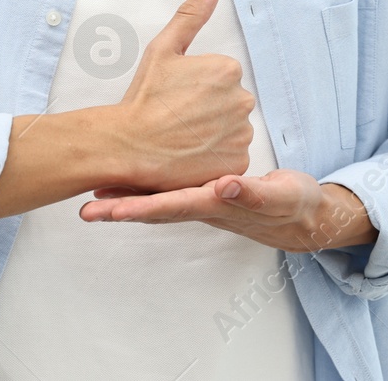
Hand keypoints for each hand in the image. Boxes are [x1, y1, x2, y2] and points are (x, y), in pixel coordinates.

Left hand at [78, 168, 376, 252]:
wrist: (303, 214)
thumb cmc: (293, 204)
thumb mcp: (279, 195)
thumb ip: (253, 191)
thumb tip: (223, 185)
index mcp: (217, 205)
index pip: (171, 206)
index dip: (139, 207)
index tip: (110, 210)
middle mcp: (202, 204)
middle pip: (154, 208)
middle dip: (119, 208)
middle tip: (84, 209)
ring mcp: (201, 199)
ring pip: (157, 199)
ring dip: (125, 198)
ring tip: (92, 192)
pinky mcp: (204, 189)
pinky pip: (169, 188)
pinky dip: (146, 185)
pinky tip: (130, 174)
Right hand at [111, 0, 254, 190]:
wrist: (128, 144)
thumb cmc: (143, 99)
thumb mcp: (164, 48)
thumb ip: (191, 15)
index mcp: (228, 69)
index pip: (222, 79)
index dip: (197, 89)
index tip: (178, 97)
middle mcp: (242, 100)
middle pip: (230, 104)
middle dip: (209, 112)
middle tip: (178, 119)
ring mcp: (241, 134)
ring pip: (232, 131)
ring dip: (214, 135)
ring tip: (183, 139)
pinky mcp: (236, 163)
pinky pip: (231, 157)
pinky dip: (215, 158)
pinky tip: (192, 155)